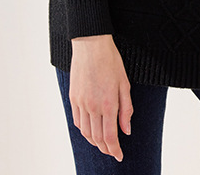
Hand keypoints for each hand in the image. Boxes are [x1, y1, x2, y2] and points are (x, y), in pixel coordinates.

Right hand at [69, 35, 132, 161]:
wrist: (91, 44)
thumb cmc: (111, 61)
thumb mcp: (124, 84)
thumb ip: (126, 109)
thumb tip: (126, 130)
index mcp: (107, 103)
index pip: (110, 137)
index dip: (114, 150)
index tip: (119, 155)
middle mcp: (92, 106)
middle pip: (97, 138)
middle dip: (106, 149)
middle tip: (112, 151)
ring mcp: (81, 102)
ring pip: (86, 132)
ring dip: (94, 142)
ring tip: (102, 144)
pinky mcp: (73, 97)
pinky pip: (77, 121)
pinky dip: (84, 130)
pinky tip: (90, 130)